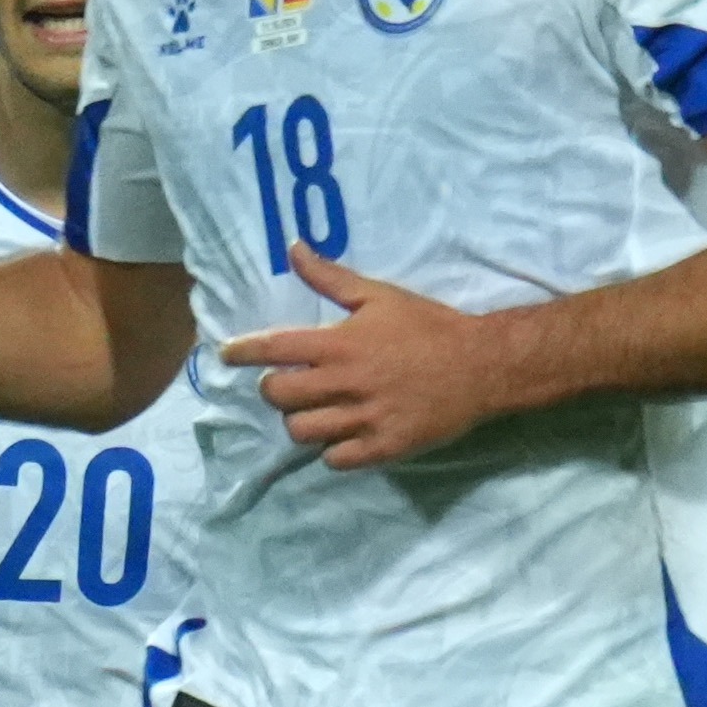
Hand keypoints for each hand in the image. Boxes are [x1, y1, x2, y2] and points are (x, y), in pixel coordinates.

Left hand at [219, 254, 502, 473]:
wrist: (481, 365)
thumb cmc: (427, 325)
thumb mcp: (379, 295)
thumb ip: (331, 277)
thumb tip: (293, 248)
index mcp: (341, 343)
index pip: (275, 348)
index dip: (243, 352)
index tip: (226, 354)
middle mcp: (347, 382)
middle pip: (280, 396)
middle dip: (273, 389)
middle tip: (284, 384)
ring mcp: (365, 419)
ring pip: (303, 431)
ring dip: (300, 421)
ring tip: (313, 411)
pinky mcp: (384, 447)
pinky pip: (336, 459)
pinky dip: (331, 449)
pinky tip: (341, 435)